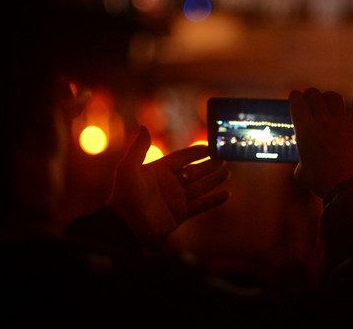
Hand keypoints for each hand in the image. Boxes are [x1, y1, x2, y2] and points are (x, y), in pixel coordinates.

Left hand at [106, 126, 229, 248]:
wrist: (125, 226)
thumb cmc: (125, 196)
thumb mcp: (128, 168)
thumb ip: (139, 148)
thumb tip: (144, 126)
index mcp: (159, 170)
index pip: (182, 157)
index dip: (196, 152)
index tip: (210, 146)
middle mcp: (170, 183)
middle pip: (194, 171)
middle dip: (209, 165)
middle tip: (224, 158)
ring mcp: (176, 199)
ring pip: (200, 187)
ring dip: (214, 179)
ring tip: (227, 172)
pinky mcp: (180, 214)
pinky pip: (200, 205)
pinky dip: (213, 200)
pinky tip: (226, 194)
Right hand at [289, 82, 352, 197]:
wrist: (349, 187)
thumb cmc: (322, 182)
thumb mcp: (301, 172)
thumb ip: (301, 162)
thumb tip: (305, 163)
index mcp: (304, 129)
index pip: (297, 101)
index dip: (294, 97)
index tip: (295, 98)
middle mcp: (322, 121)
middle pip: (314, 95)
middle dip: (310, 95)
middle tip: (309, 100)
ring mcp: (341, 123)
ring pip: (334, 97)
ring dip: (328, 96)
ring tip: (327, 100)